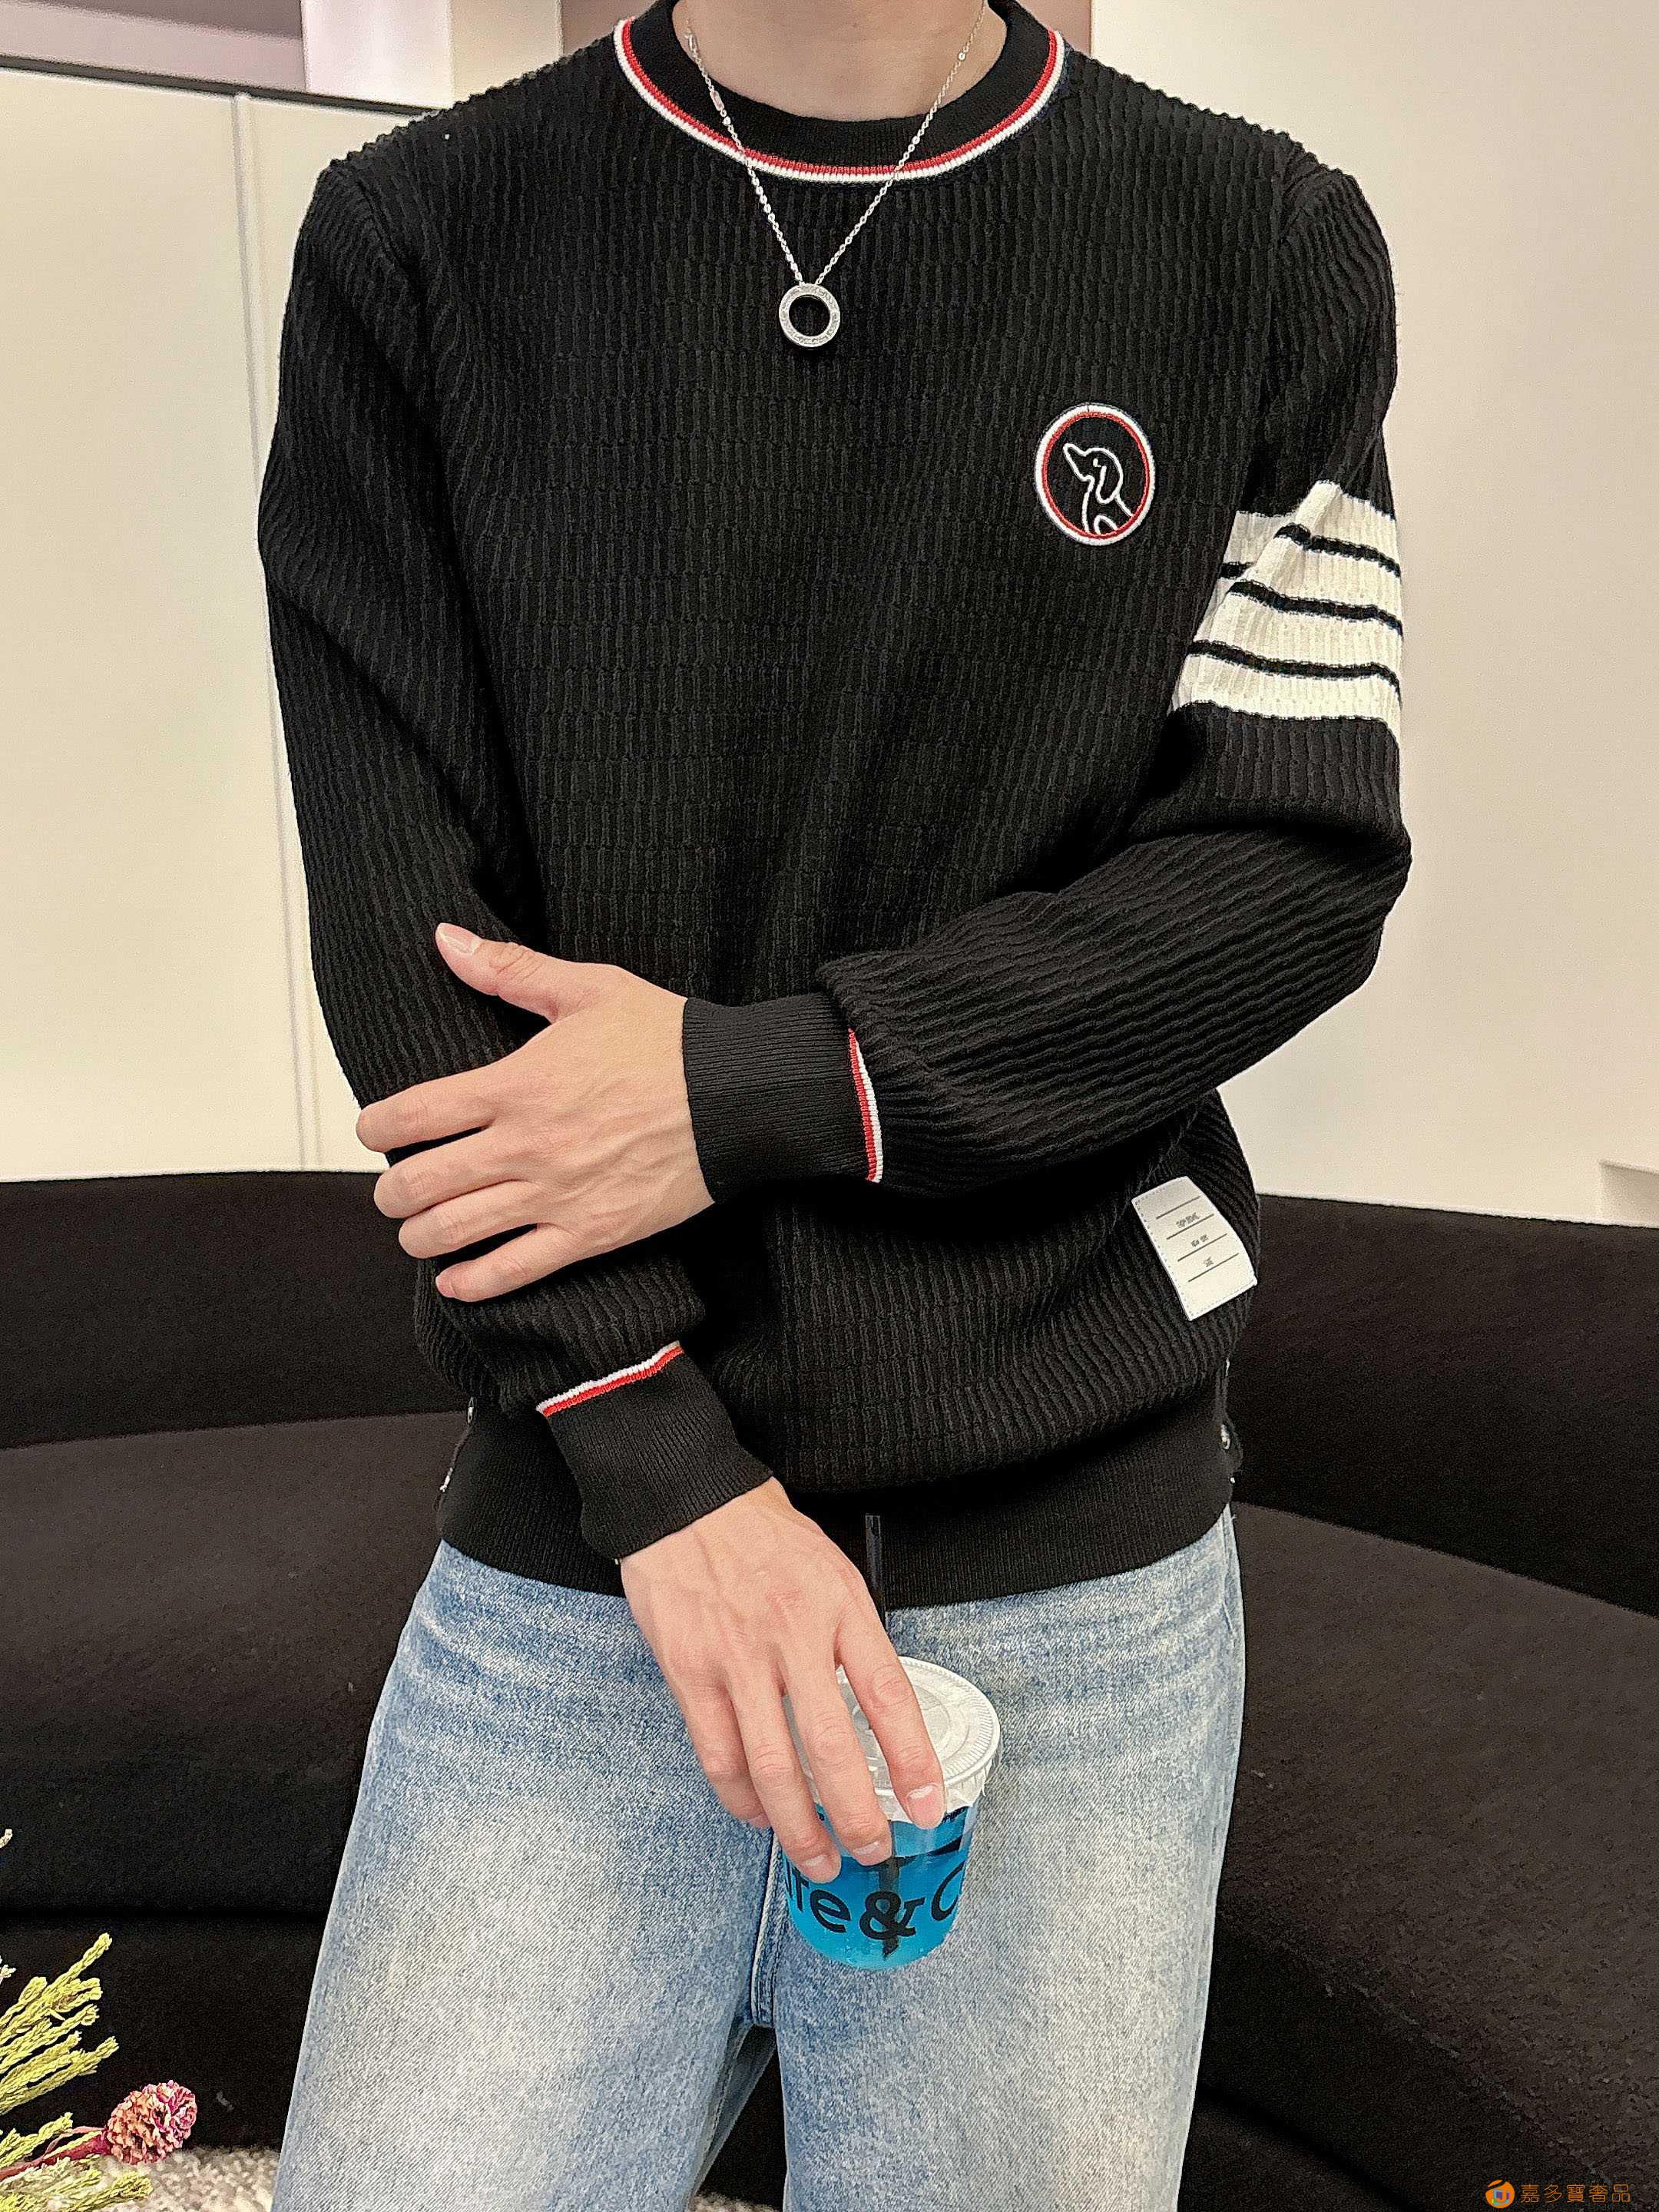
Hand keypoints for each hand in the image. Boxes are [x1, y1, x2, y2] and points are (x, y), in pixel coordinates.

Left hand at [356, 926, 711, 1299]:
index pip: (414, 1114)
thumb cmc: (668, 1038)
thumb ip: (510, 969)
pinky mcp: (591, 1234)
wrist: (740, 1095)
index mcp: (516, 1084)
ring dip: (419, 1236)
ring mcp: (555, 1196)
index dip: (376, 1127)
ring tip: (416, 1231)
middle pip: (421, 1183)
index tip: (373, 1130)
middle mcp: (525, 1146)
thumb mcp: (589, 989)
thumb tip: (445, 939)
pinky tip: (454, 1282)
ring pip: (455, 1232)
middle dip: (391, 1193)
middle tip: (393, 1191)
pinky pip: (515, 1270)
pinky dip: (473, 1283)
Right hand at [621, 1479, 947, 1881]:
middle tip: (871, 1852)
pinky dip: (740, 1798)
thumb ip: (852, 1638)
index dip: (913, 1759)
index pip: (888, 1695)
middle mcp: (792, 1635)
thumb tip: (877, 1716)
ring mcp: (737, 1657)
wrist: (685, 1500)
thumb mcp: (831, 1571)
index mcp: (839, 1607)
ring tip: (816, 1858)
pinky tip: (758, 1815)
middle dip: (856, 1815)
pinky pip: (718, 1755)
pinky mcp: (689, 1671)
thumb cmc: (764, 1536)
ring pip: (771, 1765)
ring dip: (797, 1826)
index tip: (929, 1806)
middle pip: (831, 1746)